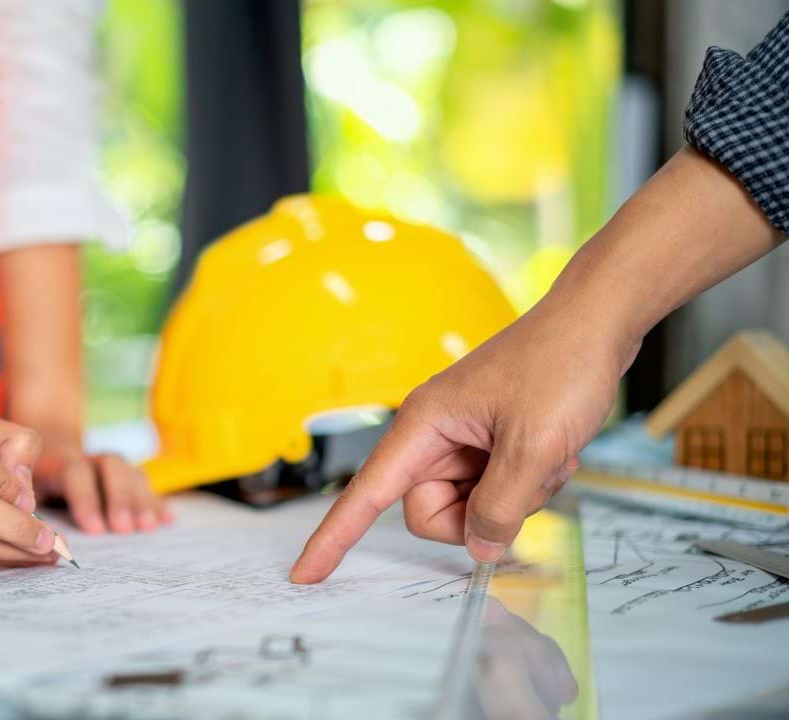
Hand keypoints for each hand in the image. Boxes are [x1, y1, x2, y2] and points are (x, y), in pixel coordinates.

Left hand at [33, 447, 172, 534]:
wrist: (48, 450)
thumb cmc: (31, 484)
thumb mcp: (21, 490)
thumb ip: (27, 506)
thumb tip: (32, 531)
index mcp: (57, 461)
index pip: (74, 472)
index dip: (85, 498)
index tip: (94, 529)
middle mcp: (87, 458)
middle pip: (109, 467)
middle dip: (119, 497)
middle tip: (125, 528)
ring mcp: (109, 466)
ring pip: (129, 472)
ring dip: (140, 499)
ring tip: (148, 527)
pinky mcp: (125, 476)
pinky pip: (144, 484)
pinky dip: (156, 501)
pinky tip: (168, 519)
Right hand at [290, 303, 633, 583]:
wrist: (596, 323)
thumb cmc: (560, 364)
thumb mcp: (534, 446)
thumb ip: (500, 507)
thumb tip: (479, 547)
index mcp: (424, 424)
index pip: (366, 493)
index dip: (334, 537)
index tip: (305, 574)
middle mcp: (434, 433)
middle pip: (429, 511)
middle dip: (478, 514)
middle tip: (524, 482)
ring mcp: (462, 439)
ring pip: (468, 506)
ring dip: (513, 498)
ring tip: (546, 457)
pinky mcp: (488, 443)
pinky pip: (494, 491)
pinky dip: (528, 485)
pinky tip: (553, 453)